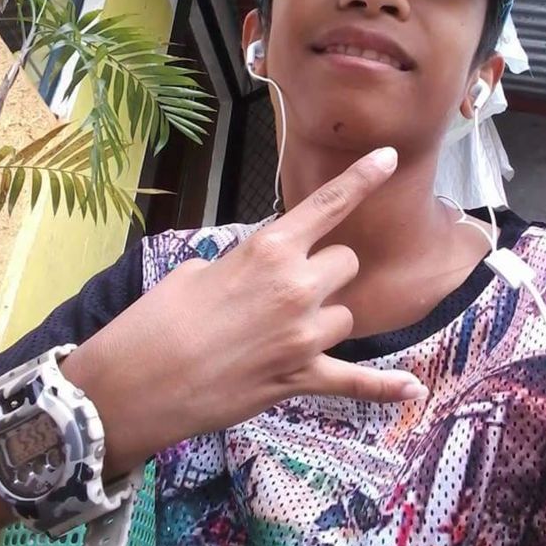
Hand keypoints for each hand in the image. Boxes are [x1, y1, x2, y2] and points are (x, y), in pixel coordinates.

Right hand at [62, 147, 427, 477]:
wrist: (135, 383)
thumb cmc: (156, 319)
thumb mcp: (197, 270)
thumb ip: (243, 264)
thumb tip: (260, 274)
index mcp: (269, 249)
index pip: (328, 205)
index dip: (362, 177)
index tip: (388, 156)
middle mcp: (296, 287)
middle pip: (347, 264)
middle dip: (326, 272)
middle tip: (291, 288)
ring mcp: (303, 335)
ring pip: (347, 316)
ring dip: (324, 318)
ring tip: (284, 332)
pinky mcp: (300, 379)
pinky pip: (356, 381)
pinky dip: (383, 386)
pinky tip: (411, 388)